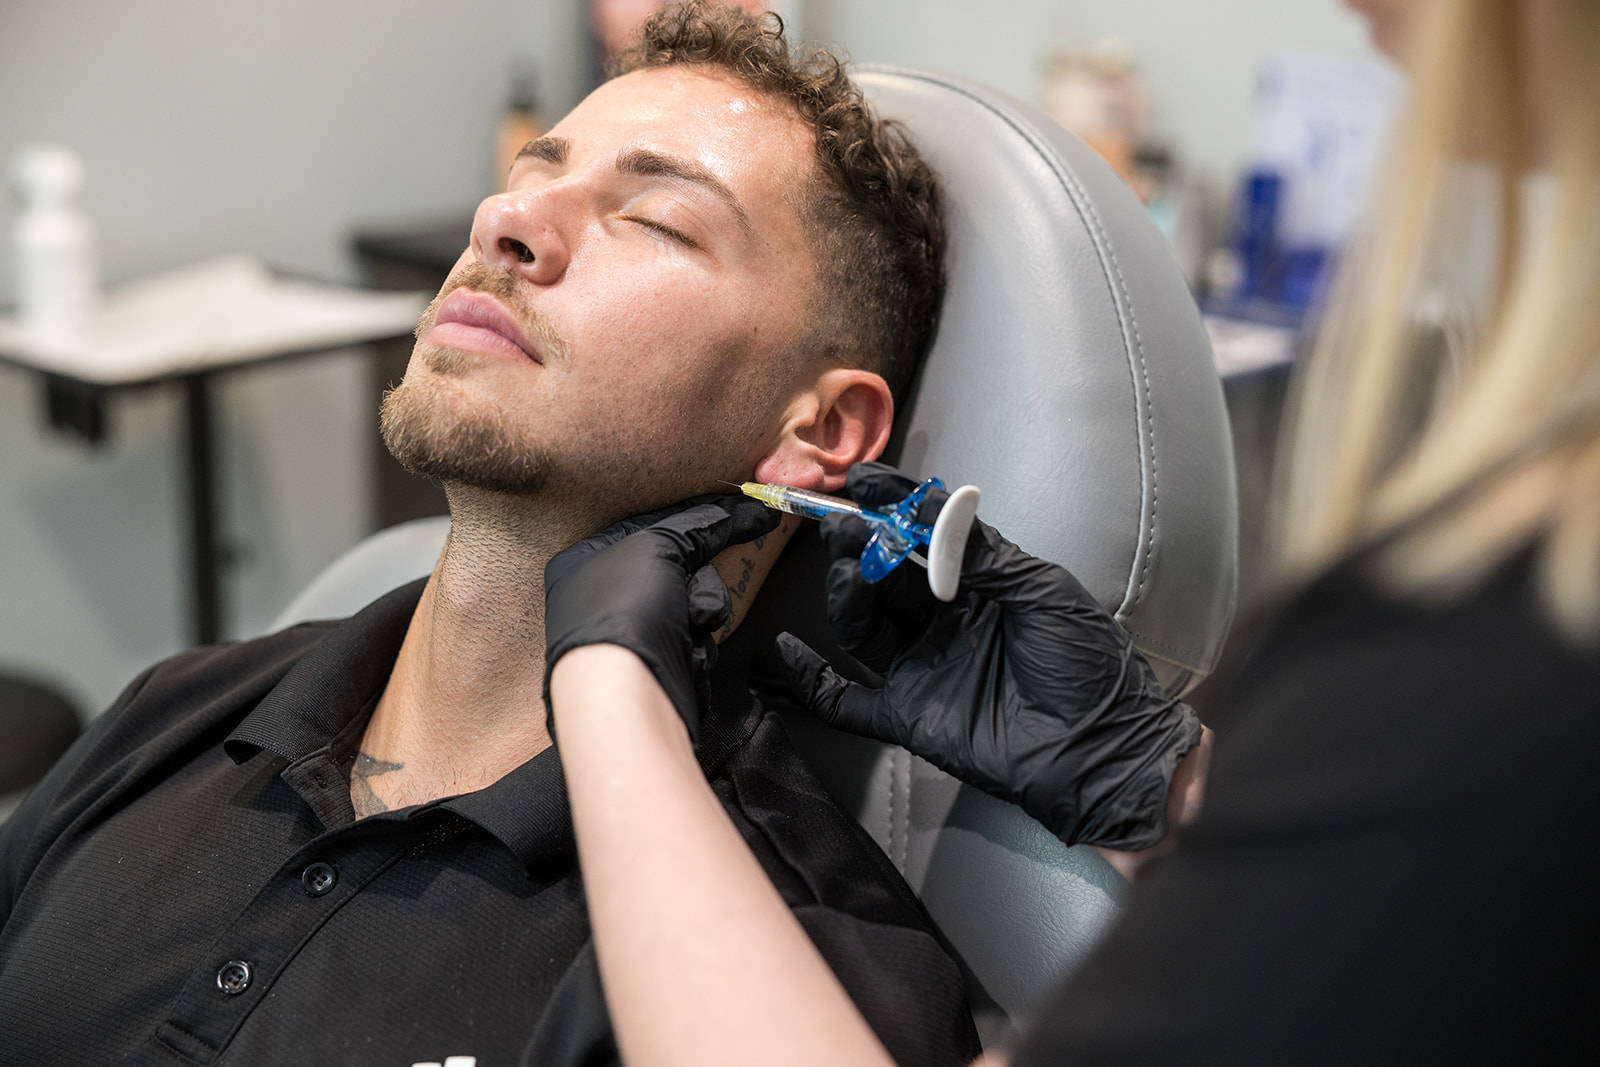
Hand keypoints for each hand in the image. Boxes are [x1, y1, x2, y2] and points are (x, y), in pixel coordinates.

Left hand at [545, 495, 779, 742]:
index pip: (658, 525)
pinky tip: (682, 660)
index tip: (753, 513)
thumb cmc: (624, 614)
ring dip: (700, 617)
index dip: (705, 519)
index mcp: (587, 558)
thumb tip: (740, 512)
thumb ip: (697, 525)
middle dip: (698, 586)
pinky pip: (695, 643)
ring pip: (694, 607)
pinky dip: (696, 650)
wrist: (628, 697)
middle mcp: (603, 595)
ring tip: (684, 632)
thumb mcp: (658, 547)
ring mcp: (629, 635)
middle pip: (682, 568)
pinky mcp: (655, 668)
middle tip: (690, 601)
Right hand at [776, 462, 1202, 849]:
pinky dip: (814, 680)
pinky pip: (849, 701)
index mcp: (980, 587)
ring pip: (865, 626)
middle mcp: (945, 624)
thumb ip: (985, 554)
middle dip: (863, 546)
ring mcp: (925, 669)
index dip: (894, 509)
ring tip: (851, 565)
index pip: (924, 539)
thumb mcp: (1044, 591)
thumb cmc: (1087, 664)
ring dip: (849, 591)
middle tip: (848, 525)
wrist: (1103, 748)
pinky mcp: (910, 716)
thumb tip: (935, 512)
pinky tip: (789, 649)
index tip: (864, 482)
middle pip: (885, 580)